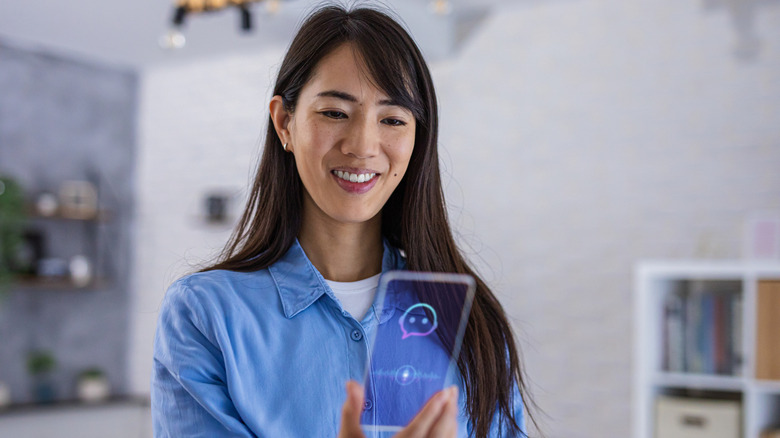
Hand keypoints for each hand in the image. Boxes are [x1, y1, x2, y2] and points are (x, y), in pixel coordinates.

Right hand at [338, 380, 458, 437]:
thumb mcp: (348, 437)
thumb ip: (350, 412)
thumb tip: (352, 384)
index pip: (415, 431)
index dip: (431, 411)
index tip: (443, 392)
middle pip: (437, 437)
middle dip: (447, 413)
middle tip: (452, 392)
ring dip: (450, 425)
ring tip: (451, 405)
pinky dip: (448, 437)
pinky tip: (447, 427)